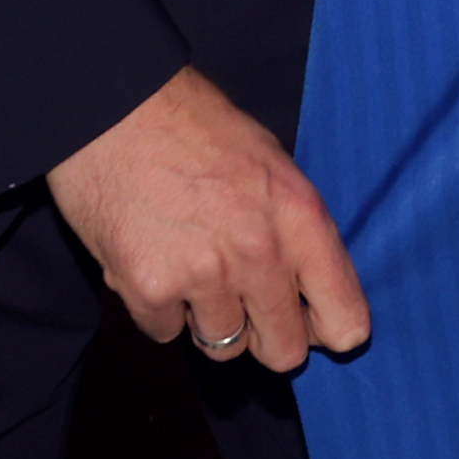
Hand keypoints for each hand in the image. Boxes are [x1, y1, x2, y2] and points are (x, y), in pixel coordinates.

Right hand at [43, 65, 368, 373]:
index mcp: (301, 218)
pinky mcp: (148, 289)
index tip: (309, 321)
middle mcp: (261, 254)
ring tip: (191, 266)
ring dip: (208, 318)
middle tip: (245, 304)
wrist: (113, 106)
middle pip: (284, 352)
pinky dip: (159, 307)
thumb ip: (295, 231)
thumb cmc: (194, 125)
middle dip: (266, 336)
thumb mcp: (272, 164)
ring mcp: (204, 276)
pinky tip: (153, 258)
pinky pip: (165, 332)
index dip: (328, 329)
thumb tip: (310, 292)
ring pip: (222, 347)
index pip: (346, 322)